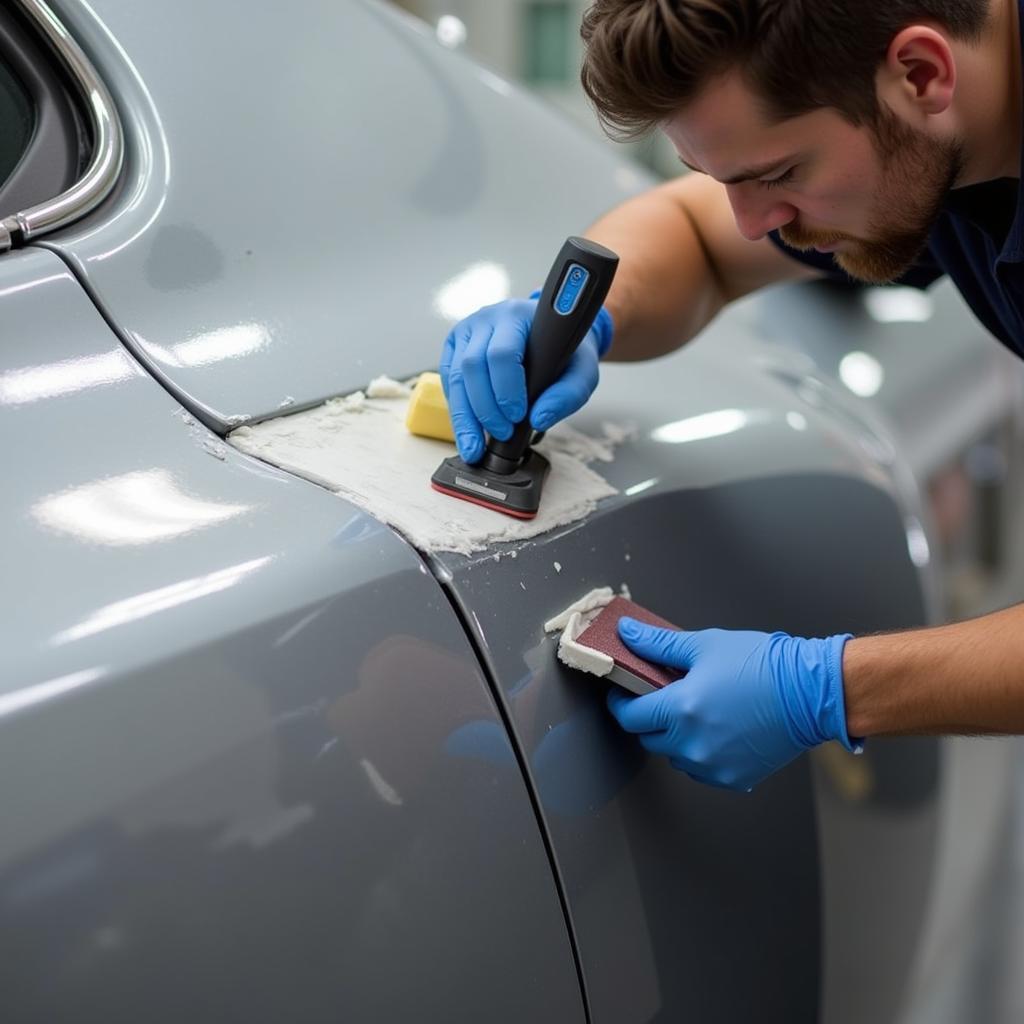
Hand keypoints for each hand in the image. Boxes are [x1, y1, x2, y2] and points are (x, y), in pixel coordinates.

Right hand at [439, 297, 613, 463]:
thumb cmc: (566, 351)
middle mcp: (487, 318)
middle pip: (473, 366)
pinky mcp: (455, 345)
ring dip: (465, 416)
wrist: (552, 333)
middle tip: (501, 434)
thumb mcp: (582, 372)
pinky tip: (468, 427)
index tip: (518, 417)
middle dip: (485, 409)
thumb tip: (538, 420)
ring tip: (473, 446)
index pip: (503, 353)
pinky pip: (449, 379)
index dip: (506, 389)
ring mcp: (468, 330)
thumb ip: (568, 395)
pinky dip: (457, 407)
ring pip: (456, 375)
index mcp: (518, 316)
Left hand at [606, 619, 858, 790]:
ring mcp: (713, 766)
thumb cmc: (763, 666)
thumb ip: (658, 644)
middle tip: (664, 696)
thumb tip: (627, 632)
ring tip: (697, 711)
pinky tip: (717, 729)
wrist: (811, 692)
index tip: (623, 692)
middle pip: (648, 738)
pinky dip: (700, 752)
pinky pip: (701, 769)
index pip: (629, 715)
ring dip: (675, 737)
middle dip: (649, 717)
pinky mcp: (733, 778)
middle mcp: (694, 744)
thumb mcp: (704, 646)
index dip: (621, 702)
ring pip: (674, 756)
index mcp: (682, 709)